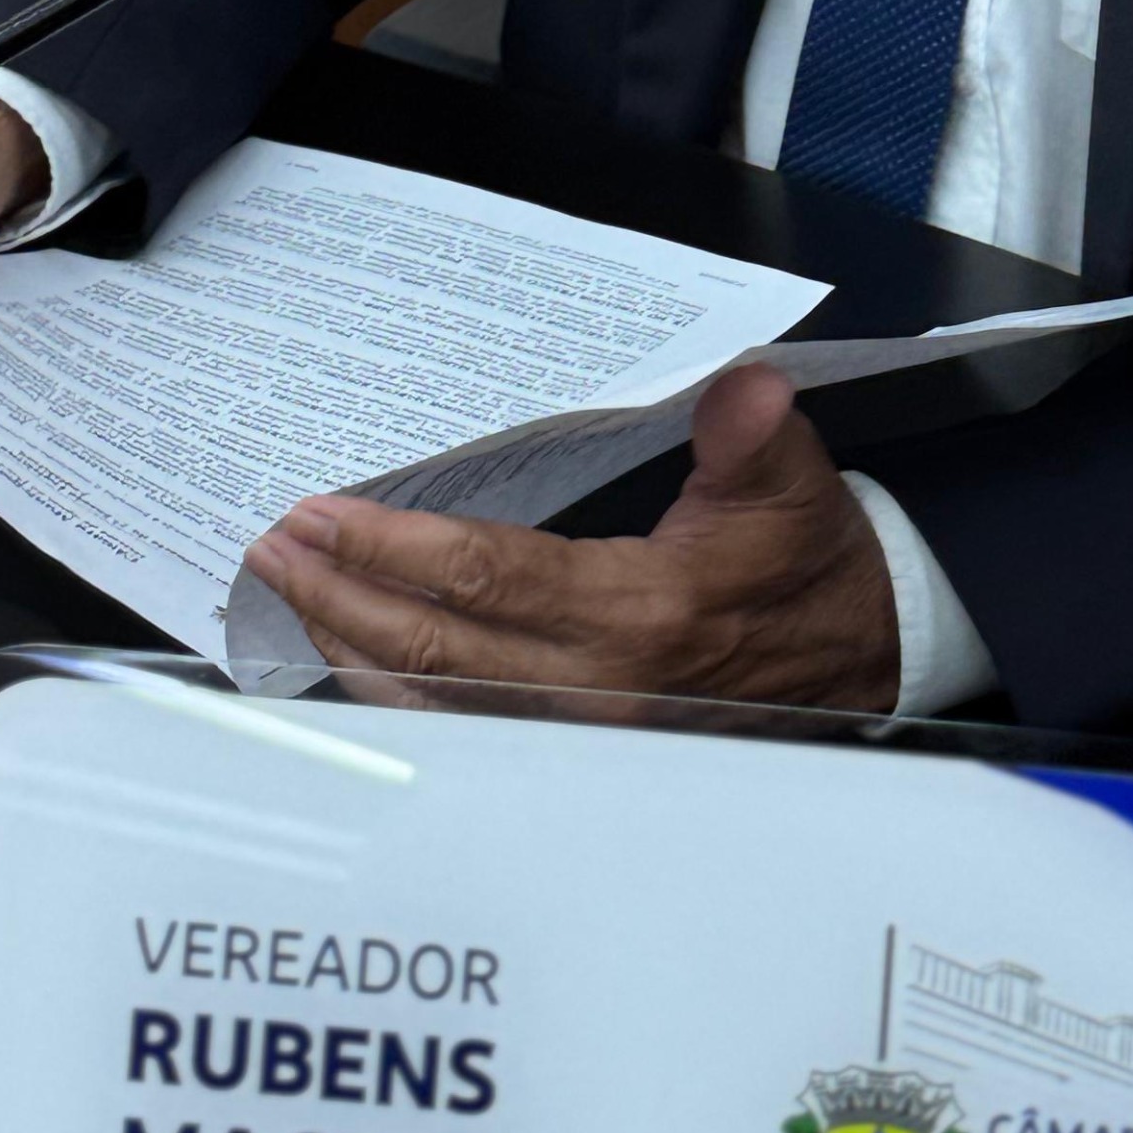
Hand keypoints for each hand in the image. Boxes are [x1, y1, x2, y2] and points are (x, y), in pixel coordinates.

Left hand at [238, 363, 900, 714]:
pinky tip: (352, 657)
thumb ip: (752, 433)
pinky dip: (392, 691)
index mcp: (641, 613)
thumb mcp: (791, 484)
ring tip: (289, 591)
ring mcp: (582, 727)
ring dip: (349, 646)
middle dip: (340, 595)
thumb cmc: (810, 563)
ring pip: (434, 699)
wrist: (860, 656)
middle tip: (272, 547)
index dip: (394, 548)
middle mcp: (598, 684)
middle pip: (433, 649)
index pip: (486, 580)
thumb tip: (745, 388)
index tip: (321, 514)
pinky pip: (462, 723)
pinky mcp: (578, 744)